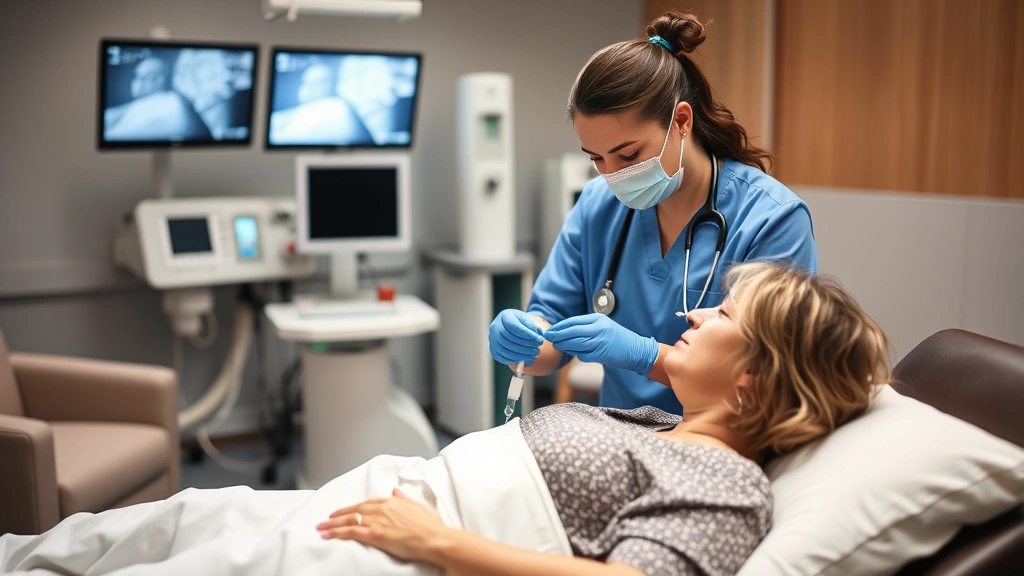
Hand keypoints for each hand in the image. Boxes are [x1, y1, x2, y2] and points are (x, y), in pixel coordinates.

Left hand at [317, 488, 449, 563]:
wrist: (434, 538)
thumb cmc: (430, 526)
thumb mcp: (417, 507)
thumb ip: (404, 498)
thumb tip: (396, 491)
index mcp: (392, 502)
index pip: (366, 503)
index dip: (353, 507)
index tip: (343, 510)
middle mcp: (382, 509)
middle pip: (354, 510)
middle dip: (337, 515)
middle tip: (325, 519)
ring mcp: (378, 521)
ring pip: (349, 520)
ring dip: (332, 524)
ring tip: (320, 527)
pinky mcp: (375, 534)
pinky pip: (351, 532)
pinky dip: (337, 533)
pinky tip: (327, 535)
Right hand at [488, 309, 543, 366]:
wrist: (512, 327)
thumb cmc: (521, 323)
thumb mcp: (527, 319)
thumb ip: (532, 325)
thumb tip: (538, 334)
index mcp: (504, 316)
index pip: (513, 326)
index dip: (527, 334)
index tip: (539, 339)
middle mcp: (495, 327)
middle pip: (508, 339)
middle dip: (525, 346)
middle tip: (538, 349)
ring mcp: (492, 339)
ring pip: (505, 349)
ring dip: (522, 354)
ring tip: (534, 354)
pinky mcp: (494, 350)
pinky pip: (503, 357)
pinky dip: (516, 360)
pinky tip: (527, 359)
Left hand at [544, 314, 658, 374]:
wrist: (635, 349)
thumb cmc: (617, 337)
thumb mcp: (603, 325)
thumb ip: (586, 326)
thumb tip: (564, 330)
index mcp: (597, 319)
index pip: (572, 321)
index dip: (559, 326)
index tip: (550, 329)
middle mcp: (598, 329)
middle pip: (571, 332)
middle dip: (557, 335)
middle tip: (548, 338)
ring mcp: (599, 342)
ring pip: (574, 344)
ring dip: (563, 345)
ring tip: (556, 345)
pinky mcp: (600, 355)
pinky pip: (582, 355)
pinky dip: (575, 354)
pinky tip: (572, 352)